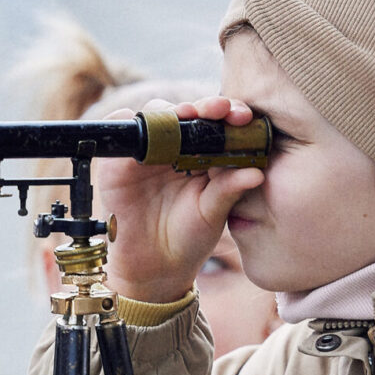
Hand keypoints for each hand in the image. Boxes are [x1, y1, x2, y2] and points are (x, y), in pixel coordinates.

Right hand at [94, 97, 264, 303]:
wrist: (154, 268)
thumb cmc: (188, 239)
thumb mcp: (213, 214)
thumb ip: (229, 190)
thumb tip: (257, 172)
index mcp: (203, 155)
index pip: (216, 124)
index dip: (229, 114)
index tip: (243, 117)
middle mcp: (175, 148)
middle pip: (186, 112)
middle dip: (204, 106)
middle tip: (220, 109)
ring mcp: (146, 153)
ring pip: (155, 115)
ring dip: (170, 111)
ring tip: (187, 116)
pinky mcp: (117, 163)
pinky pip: (119, 131)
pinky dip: (127, 123)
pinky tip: (146, 129)